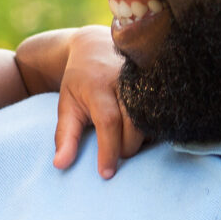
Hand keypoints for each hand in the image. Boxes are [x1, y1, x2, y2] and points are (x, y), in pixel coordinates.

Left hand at [50, 24, 143, 178]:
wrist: (96, 46)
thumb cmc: (79, 82)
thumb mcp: (66, 105)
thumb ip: (64, 136)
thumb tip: (60, 166)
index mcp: (98, 85)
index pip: (108, 122)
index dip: (108, 150)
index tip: (106, 173)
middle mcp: (125, 80)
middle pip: (134, 125)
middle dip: (126, 149)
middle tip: (116, 154)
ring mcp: (145, 79)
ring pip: (151, 121)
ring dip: (142, 140)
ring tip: (128, 142)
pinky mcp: (157, 82)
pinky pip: (161, 113)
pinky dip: (152, 129)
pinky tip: (142, 131)